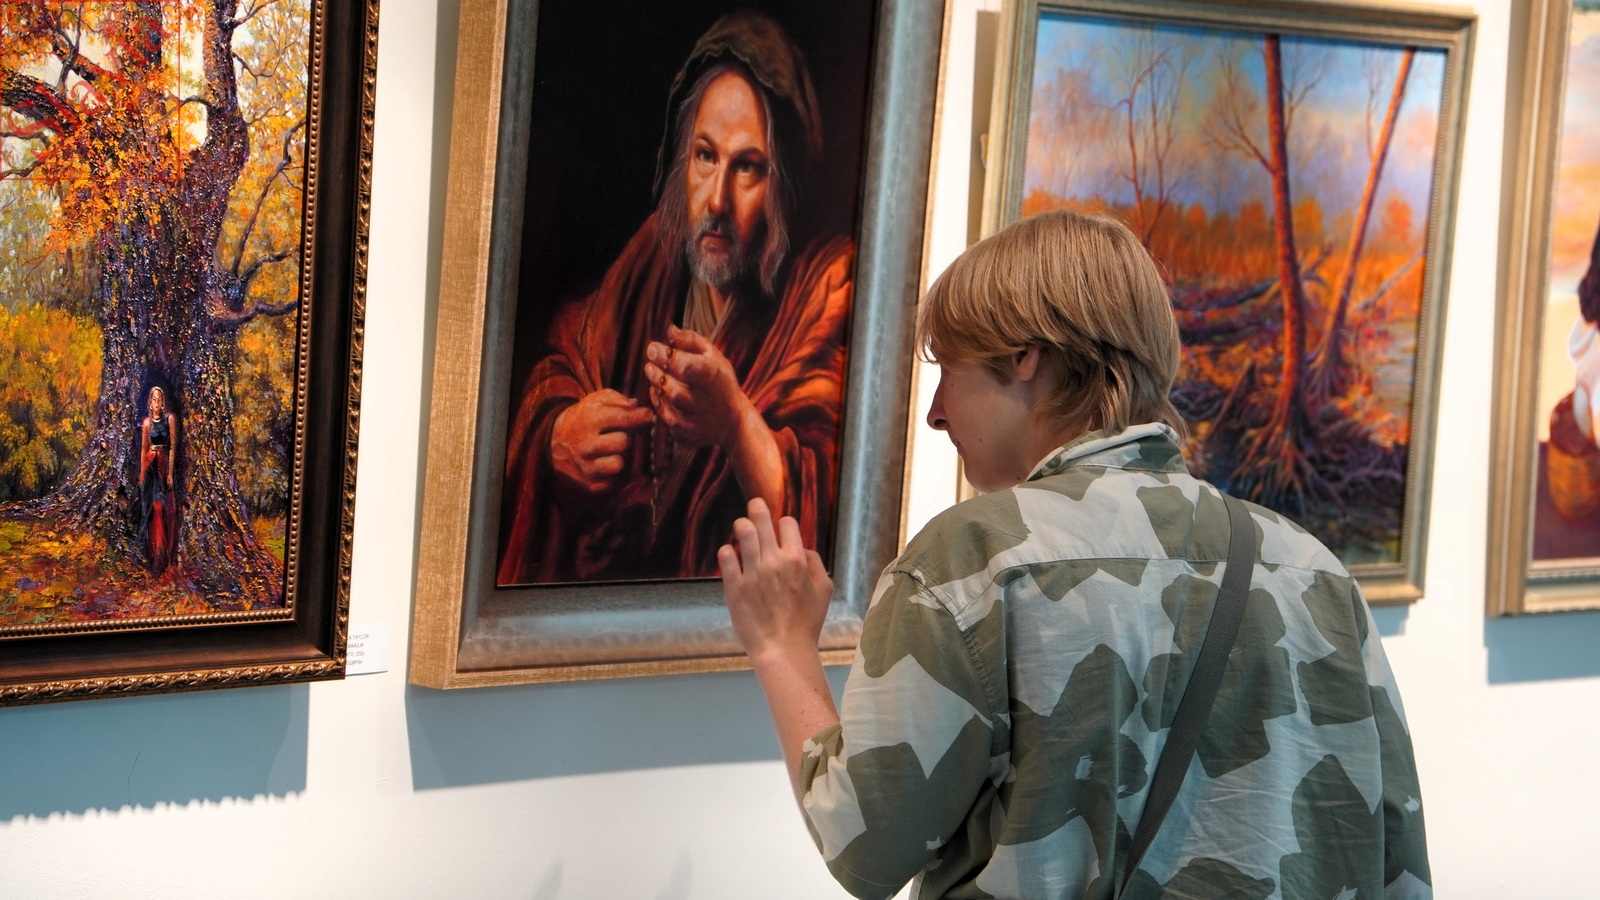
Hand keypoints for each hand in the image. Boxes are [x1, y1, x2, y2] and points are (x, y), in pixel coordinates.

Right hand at [550, 389, 652, 491]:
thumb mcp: (596, 400)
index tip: (647, 415)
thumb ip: (618, 400)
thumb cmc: (585, 417)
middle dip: (628, 437)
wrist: (555, 440)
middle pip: (623, 442)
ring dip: (623, 457)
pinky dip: (616, 473)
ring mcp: (586, 466)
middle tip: (623, 433)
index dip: (641, 416)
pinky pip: (614, 481)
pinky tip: (609, 462)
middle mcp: (585, 445)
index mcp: (588, 420)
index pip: (622, 418)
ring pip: (618, 464)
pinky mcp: (590, 484)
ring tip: (616, 450)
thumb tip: (636, 406)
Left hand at [645, 323, 755, 448]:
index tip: (652, 348)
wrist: (734, 422)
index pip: (684, 366)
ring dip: (657, 391)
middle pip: (672, 389)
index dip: (663, 356)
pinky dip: (661, 409)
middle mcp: (706, 403)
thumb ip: (690, 341)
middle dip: (655, 374)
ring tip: (658, 380)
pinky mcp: (686, 437)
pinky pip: (666, 423)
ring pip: (666, 408)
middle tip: (650, 366)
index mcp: (713, 377)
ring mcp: (696, 424)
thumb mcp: (713, 356)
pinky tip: (665, 399)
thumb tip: (669, 329)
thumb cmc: (721, 382)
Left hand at [719, 497, 832, 660]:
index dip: (784, 524)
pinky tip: (730, 553)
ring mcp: (753, 573)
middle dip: (758, 508)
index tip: (780, 529)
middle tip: (755, 505)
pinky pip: (726, 557)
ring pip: (743, 532)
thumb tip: (802, 548)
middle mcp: (774, 562)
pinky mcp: (734, 586)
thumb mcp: (824, 590)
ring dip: (742, 525)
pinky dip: (728, 551)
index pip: (787, 523)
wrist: (783, 649)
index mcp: (797, 560)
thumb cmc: (806, 623)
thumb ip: (815, 564)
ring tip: (741, 525)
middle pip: (762, 520)